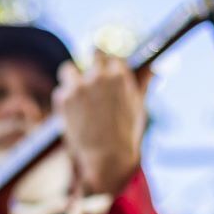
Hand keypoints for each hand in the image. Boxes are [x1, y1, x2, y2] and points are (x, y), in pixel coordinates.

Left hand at [53, 51, 146, 197]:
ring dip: (71, 78)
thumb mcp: (139, 108)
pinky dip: (64, 101)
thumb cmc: (126, 138)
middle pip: (93, 51)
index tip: (105, 69)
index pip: (112, 54)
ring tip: (76, 96)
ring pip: (69, 69)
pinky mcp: (64, 99)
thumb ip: (142, 84)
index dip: (108, 63)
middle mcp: (99, 76)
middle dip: (92, 62)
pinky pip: (60, 91)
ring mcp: (80, 86)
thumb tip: (153, 68)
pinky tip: (72, 115)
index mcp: (121, 75)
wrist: (106, 161)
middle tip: (89, 77)